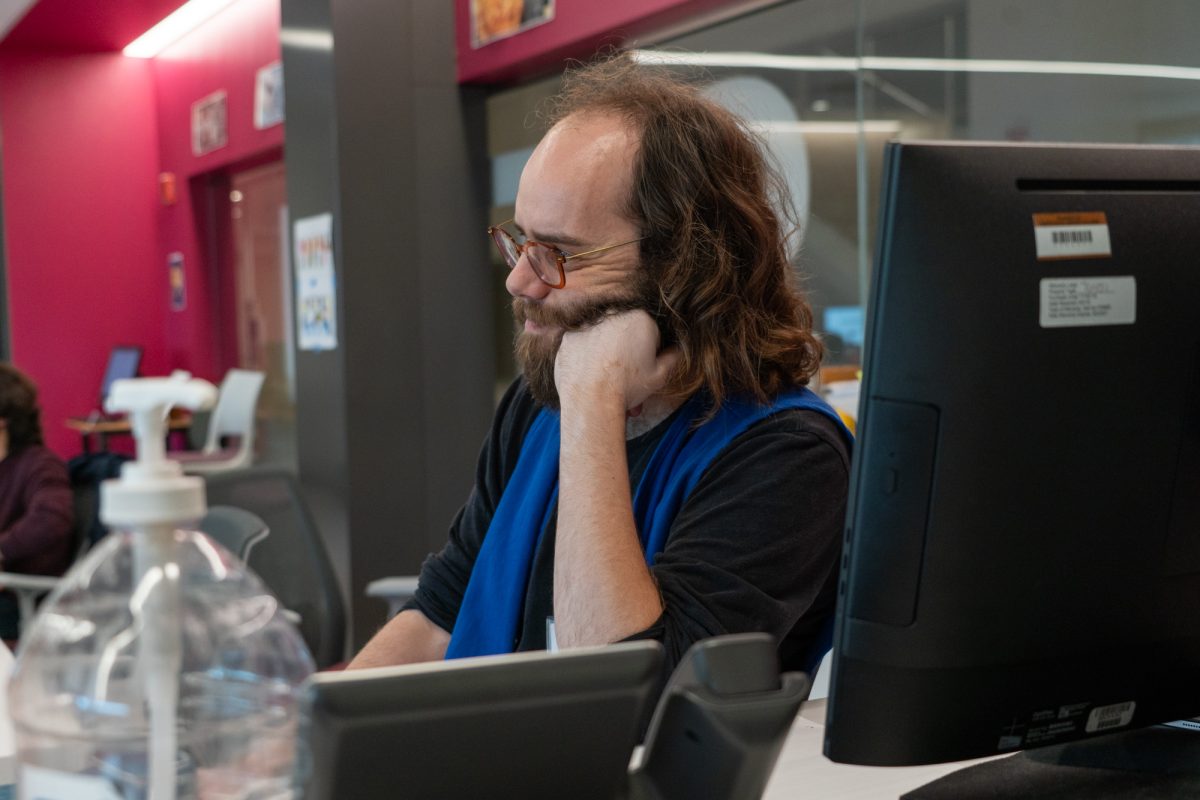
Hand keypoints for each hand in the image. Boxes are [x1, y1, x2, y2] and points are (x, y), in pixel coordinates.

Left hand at [554, 310, 679, 412]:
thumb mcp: (660, 376)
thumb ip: (672, 358)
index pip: (651, 332)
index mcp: (640, 318)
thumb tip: (676, 351)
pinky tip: (590, 376)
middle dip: (628, 352)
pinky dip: (586, 358)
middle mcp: (613, 314)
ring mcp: (587, 324)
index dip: (650, 353)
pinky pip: (582, 346)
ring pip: (603, 339)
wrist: (591, 399)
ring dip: (607, 355)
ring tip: (608, 382)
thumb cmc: (628, 387)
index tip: (645, 368)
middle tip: (626, 378)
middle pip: (625, 333)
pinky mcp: (569, 337)